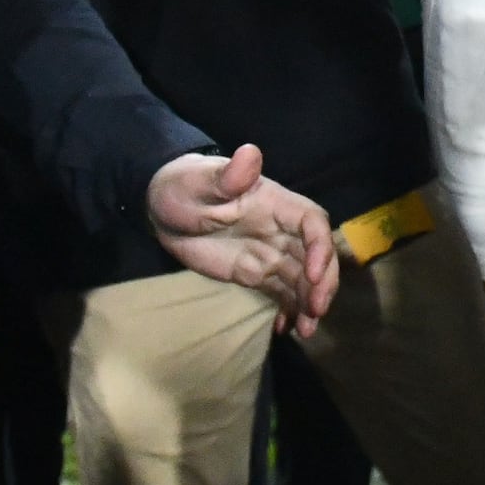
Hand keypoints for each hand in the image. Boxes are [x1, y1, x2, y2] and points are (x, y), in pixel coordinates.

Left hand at [148, 145, 336, 331]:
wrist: (162, 209)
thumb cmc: (182, 187)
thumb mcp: (198, 182)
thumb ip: (227, 176)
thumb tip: (250, 154)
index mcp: (273, 203)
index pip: (311, 222)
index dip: (320, 246)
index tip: (314, 273)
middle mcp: (279, 229)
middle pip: (314, 255)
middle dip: (322, 282)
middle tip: (317, 310)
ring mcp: (269, 253)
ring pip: (302, 278)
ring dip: (311, 302)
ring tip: (307, 331)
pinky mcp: (255, 273)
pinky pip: (281, 292)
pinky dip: (289, 311)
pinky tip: (287, 330)